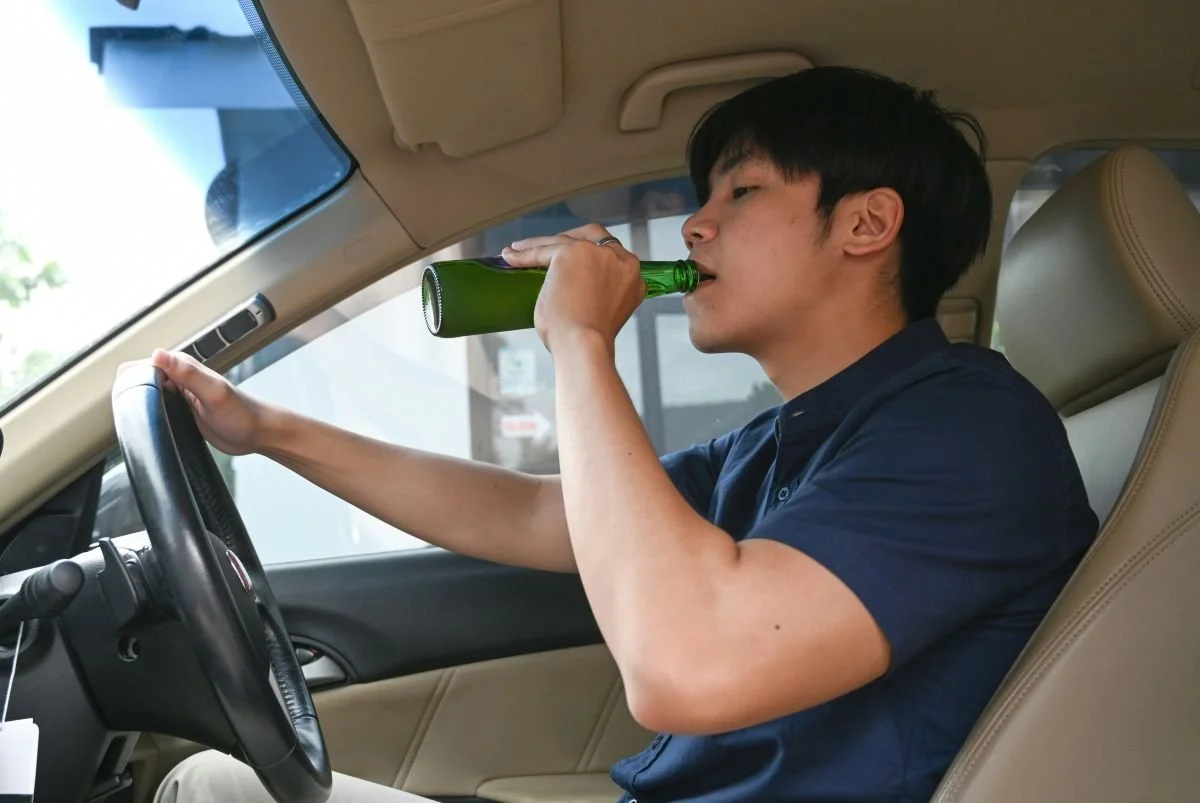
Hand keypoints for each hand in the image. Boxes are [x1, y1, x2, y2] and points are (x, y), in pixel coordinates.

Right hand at [116, 349, 272, 455]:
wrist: (258, 434)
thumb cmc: (243, 413)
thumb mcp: (214, 392)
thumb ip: (188, 373)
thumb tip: (158, 353)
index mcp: (182, 366)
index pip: (142, 365)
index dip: (131, 380)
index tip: (130, 399)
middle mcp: (178, 377)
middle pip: (139, 379)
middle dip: (131, 392)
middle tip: (132, 412)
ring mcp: (178, 394)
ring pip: (146, 394)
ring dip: (139, 403)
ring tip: (137, 419)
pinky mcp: (180, 411)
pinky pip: (156, 408)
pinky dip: (149, 414)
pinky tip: (149, 424)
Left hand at [501, 224, 643, 352]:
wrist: (584, 345)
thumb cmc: (588, 341)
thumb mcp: (601, 311)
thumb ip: (595, 294)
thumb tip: (568, 292)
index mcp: (632, 278)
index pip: (609, 255)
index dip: (589, 255)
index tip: (570, 263)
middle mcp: (619, 260)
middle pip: (592, 236)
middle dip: (569, 239)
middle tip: (547, 248)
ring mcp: (596, 253)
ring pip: (564, 241)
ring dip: (541, 244)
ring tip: (519, 251)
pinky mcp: (571, 252)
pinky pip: (544, 249)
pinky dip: (526, 254)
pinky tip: (511, 257)